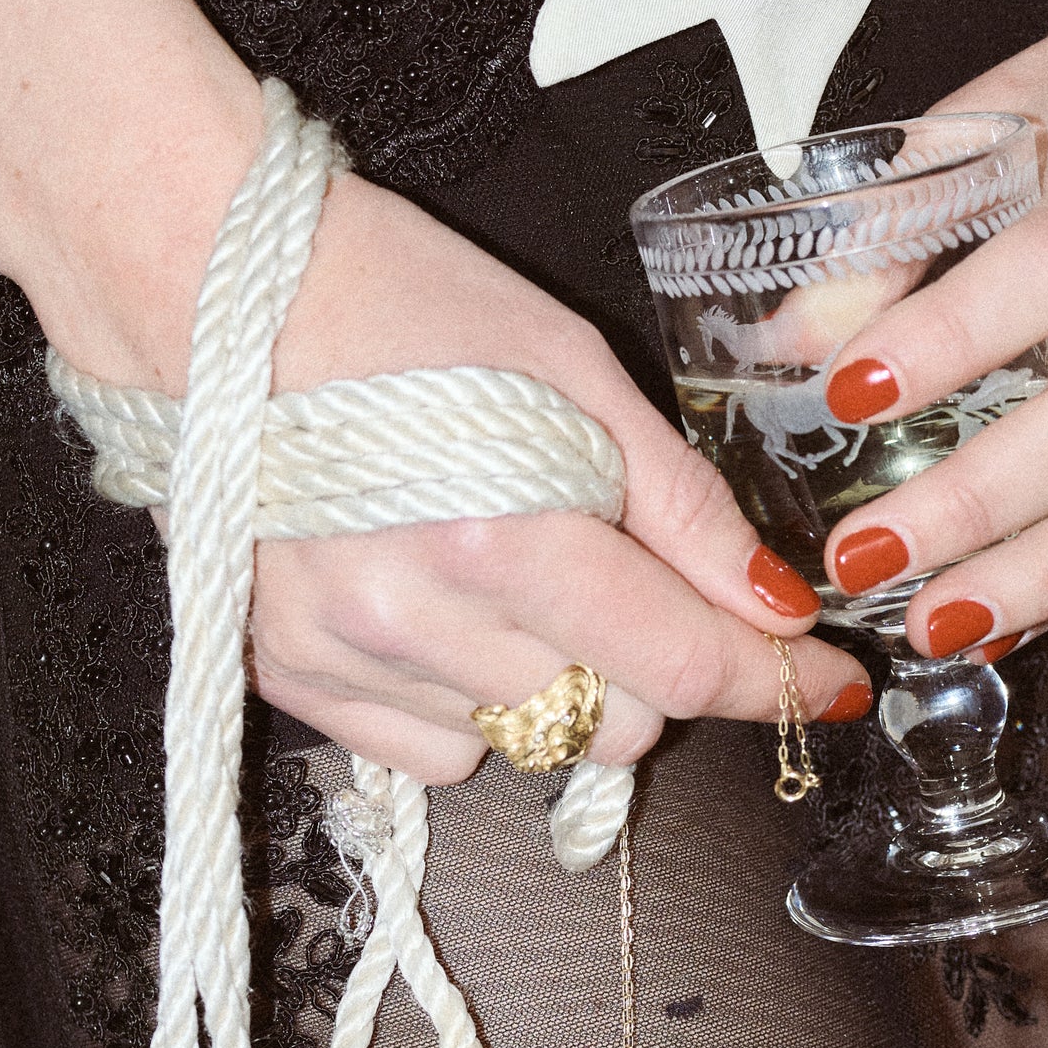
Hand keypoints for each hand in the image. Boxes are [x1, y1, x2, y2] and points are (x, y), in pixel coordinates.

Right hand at [34, 132, 868, 781]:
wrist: (219, 294)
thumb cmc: (405, 305)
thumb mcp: (576, 374)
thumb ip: (683, 510)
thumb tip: (775, 607)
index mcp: (505, 534)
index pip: (679, 665)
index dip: (772, 681)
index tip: (828, 686)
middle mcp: (420, 619)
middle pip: (612, 726)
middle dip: (652, 667)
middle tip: (626, 575)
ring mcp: (348, 658)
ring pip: (530, 746)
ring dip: (558, 683)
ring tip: (513, 575)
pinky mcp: (293, 676)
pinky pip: (436, 753)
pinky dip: (469, 705)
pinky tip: (445, 612)